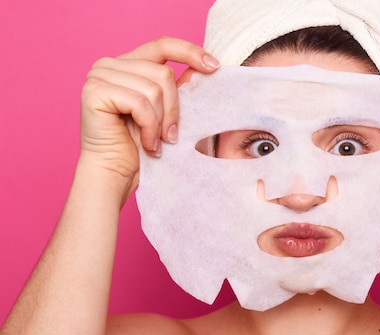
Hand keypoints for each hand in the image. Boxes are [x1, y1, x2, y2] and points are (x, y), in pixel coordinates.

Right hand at [79, 36, 219, 204]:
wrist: (114, 174)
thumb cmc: (140, 147)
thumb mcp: (166, 113)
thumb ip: (178, 89)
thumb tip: (203, 69)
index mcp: (128, 63)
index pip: (163, 44)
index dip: (190, 52)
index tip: (215, 67)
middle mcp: (110, 64)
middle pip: (163, 73)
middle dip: (174, 109)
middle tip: (172, 136)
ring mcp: (99, 75)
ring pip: (154, 89)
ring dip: (161, 122)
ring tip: (157, 142)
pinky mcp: (94, 91)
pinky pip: (140, 103)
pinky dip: (149, 127)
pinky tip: (147, 144)